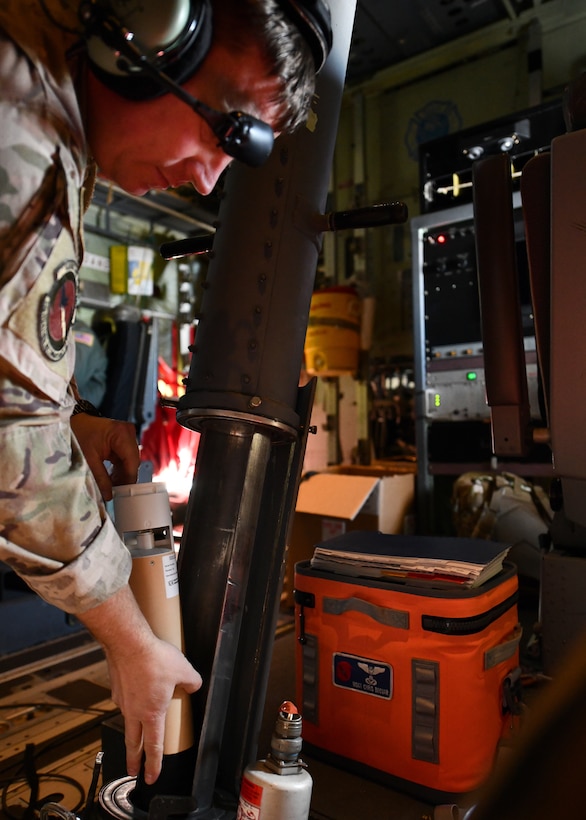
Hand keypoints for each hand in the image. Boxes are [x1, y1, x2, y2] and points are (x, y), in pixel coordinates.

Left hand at [71, 413, 139, 500]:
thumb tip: (109, 495)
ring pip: (130, 461)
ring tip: (111, 486)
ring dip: (122, 474)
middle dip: (124, 478)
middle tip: (115, 492)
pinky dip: (119, 468)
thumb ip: (100, 478)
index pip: (132, 461)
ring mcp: (127, 435)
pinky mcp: (124, 440)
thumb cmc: (79, 433)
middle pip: (132, 462)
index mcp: (122, 433)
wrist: (75, 421)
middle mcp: (129, 433)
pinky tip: (111, 477)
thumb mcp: (88, 458)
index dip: (128, 479)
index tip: (123, 494)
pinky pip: (126, 458)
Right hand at [79, 587, 202, 784]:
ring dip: (130, 732)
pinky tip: (134, 695)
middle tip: (132, 771)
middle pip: (133, 742)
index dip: (153, 764)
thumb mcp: (184, 670)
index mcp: (152, 713)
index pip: (153, 746)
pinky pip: (124, 702)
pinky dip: (129, 705)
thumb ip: (192, 682)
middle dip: (134, 759)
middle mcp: (134, 712)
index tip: (151, 777)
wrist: (128, 643)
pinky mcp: (116, 688)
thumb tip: (194, 686)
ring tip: (134, 734)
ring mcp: (122, 701)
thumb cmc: (155, 658)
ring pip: (127, 722)